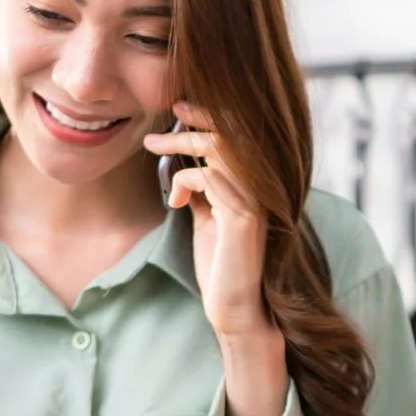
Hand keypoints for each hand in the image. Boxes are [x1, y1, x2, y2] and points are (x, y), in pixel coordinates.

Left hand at [145, 105, 286, 415]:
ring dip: (182, 143)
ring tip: (154, 145)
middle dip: (193, 120)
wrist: (234, 308)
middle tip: (163, 118)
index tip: (180, 107)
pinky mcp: (243, 218)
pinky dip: (184, 182)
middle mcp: (261, 189)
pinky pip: (209, 178)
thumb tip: (185, 166)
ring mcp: (255, 202)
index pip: (237, 135)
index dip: (211, 114)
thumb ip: (202, 191)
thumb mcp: (206, 217)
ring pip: (219, 149)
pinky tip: (173, 203)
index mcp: (254, 185)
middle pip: (230, 133)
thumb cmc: (219, 265)